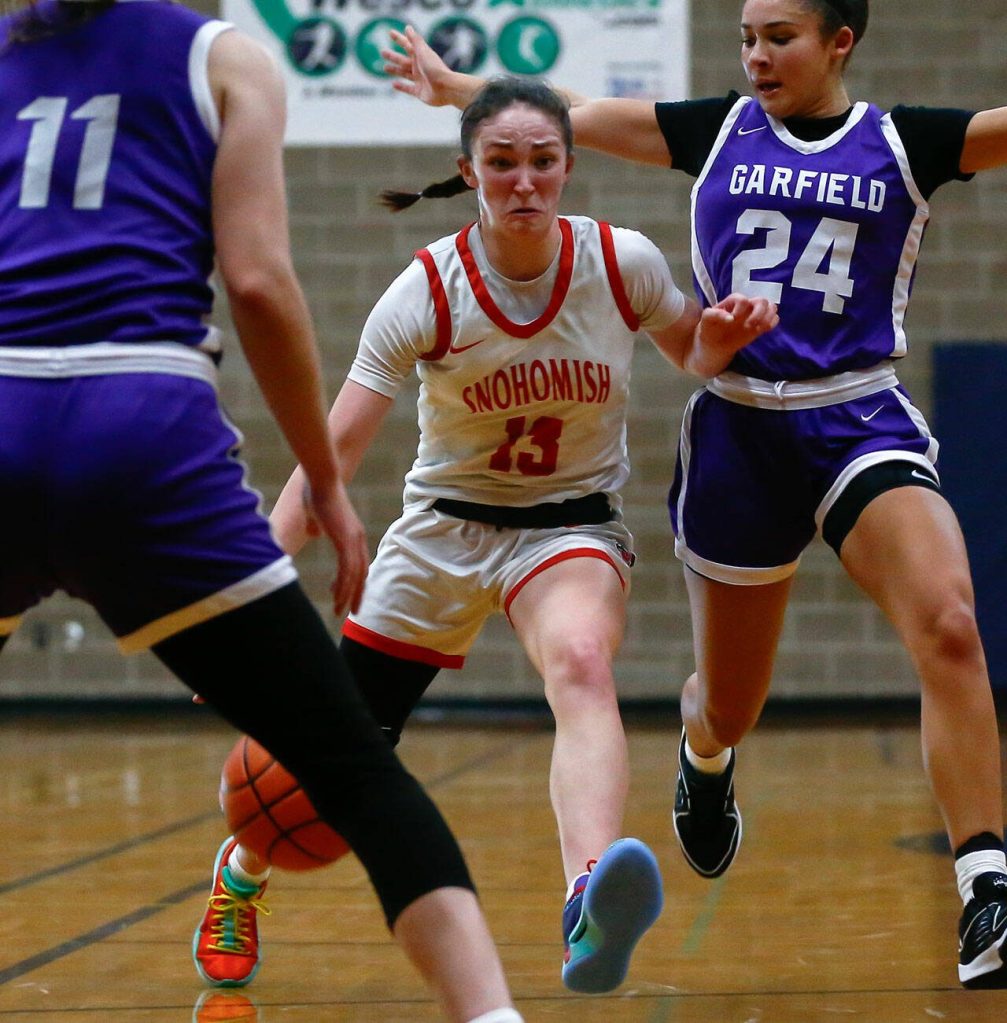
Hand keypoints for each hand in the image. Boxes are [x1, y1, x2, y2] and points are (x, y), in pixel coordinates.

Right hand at [301, 477, 368, 615]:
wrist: (321, 479)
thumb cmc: (316, 492)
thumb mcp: (317, 514)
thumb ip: (317, 525)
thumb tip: (313, 532)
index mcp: (353, 533)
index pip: (359, 563)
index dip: (355, 580)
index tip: (348, 594)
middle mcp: (357, 538)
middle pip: (362, 573)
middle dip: (356, 593)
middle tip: (352, 611)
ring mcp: (353, 540)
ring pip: (354, 575)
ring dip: (347, 595)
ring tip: (340, 610)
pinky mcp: (345, 540)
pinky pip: (347, 569)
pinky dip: (343, 585)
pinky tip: (337, 597)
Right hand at [382, 25, 454, 106]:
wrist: (446, 88)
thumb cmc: (435, 68)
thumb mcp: (423, 52)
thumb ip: (415, 40)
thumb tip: (408, 27)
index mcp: (420, 56)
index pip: (407, 45)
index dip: (399, 38)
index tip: (390, 33)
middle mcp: (419, 67)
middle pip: (403, 60)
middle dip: (393, 56)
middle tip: (382, 52)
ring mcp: (419, 80)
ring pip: (404, 73)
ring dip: (394, 70)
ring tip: (384, 67)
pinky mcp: (419, 92)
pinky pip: (408, 88)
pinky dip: (401, 87)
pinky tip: (393, 84)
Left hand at [699, 293, 778, 358]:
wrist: (714, 343)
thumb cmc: (709, 328)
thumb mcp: (706, 319)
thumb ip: (714, 314)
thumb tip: (730, 318)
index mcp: (733, 301)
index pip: (743, 299)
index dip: (740, 308)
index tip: (732, 319)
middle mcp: (747, 306)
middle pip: (762, 301)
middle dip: (759, 312)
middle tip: (749, 325)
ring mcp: (754, 315)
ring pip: (771, 307)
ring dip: (768, 316)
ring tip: (758, 327)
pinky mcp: (760, 326)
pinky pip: (774, 319)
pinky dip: (772, 323)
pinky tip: (762, 330)